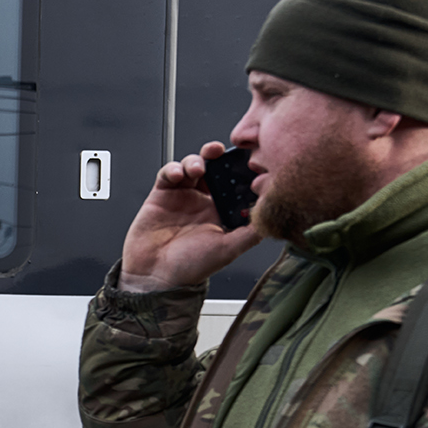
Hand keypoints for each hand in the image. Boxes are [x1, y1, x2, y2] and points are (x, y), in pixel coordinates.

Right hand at [117, 141, 262, 292]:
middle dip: (219, 157)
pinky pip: (167, 173)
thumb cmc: (190, 268)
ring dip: (196, 160)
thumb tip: (271, 215)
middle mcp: (203, 202)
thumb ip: (251, 232)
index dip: (240, 170)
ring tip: (198, 168)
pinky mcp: (161, 195)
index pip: (235, 183)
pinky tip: (177, 174)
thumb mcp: (229, 249)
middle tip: (221, 152)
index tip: (245, 162)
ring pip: (193, 165)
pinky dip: (173, 168)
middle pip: (214, 169)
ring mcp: (182, 196)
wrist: (155, 276)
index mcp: (221, 212)